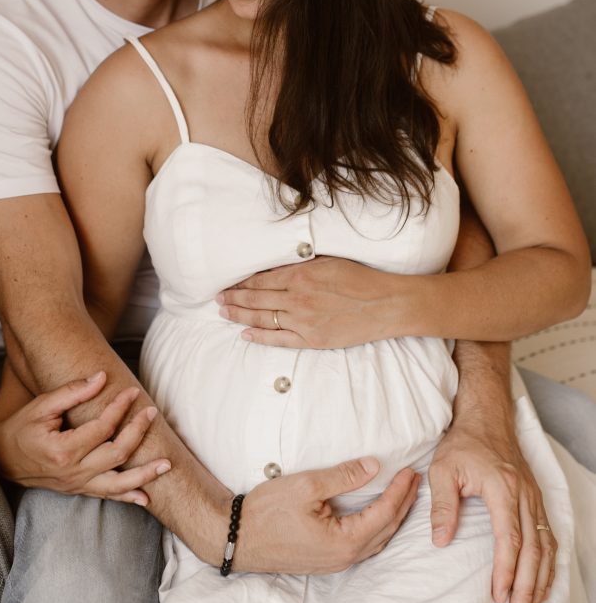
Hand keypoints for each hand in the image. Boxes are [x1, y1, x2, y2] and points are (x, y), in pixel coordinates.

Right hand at [0, 371, 170, 504]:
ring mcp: (77, 484)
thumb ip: (72, 392)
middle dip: (138, 432)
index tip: (133, 392)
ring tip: (167, 464)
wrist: (2, 457)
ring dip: (144, 474)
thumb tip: (101, 377)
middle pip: (116, 454)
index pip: (102, 428)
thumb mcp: (42, 406)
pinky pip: (107, 496)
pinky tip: (147, 498)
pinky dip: (128, 498)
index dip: (120, 408)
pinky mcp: (79, 490)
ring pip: (118, 484)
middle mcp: (73, 472)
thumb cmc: (22, 427)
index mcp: (63, 450)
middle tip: (152, 412)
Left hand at [218, 256, 403, 347]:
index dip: (241, 283)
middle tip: (217, 299)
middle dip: (234, 298)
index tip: (228, 284)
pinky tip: (245, 334)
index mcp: (300, 276)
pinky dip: (259, 337)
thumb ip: (300, 265)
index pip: (260, 280)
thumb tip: (276, 266)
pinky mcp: (311, 339)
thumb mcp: (328, 262)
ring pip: (262, 318)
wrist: (385, 304)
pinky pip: (278, 339)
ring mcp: (302, 321)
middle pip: (256, 299)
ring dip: (240, 315)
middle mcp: (297, 298)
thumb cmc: (360, 279)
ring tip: (224, 313)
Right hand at [234, 457, 420, 573]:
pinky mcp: (325, 561)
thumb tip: (374, 466)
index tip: (410, 471)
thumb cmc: (267, 512)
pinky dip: (377, 527)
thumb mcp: (306, 486)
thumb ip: (343, 476)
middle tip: (415, 480)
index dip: (400, 491)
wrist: (237, 538)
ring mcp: (334, 562)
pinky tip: (376, 514)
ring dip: (392, 517)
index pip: (384, 513)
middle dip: (403, 503)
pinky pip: (362, 545)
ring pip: (376, 541)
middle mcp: (344, 558)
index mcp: (344, 541)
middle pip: (386, 530)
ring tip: (402, 495)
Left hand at [428, 421, 556, 602]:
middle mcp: (524, 496)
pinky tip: (541, 582)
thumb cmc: (462, 443)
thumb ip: (442, 505)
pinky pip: (547, 537)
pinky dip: (547, 564)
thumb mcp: (442, 468)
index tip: (499, 596)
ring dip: (541, 581)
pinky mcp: (535, 499)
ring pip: (546, 546)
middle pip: (533, 550)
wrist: (486, 418)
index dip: (506, 571)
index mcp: (503, 488)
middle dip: (527, 587)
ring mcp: (533, 498)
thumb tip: (440, 540)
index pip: (510, 538)